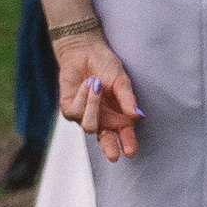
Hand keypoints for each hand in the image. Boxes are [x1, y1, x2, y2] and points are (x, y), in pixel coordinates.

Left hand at [58, 32, 141, 156]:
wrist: (84, 51)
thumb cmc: (106, 65)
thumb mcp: (121, 80)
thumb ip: (128, 99)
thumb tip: (138, 116)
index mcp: (118, 116)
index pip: (125, 134)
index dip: (128, 143)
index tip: (130, 151)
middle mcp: (102, 120)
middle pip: (105, 141)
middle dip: (110, 148)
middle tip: (114, 155)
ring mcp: (85, 116)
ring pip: (89, 125)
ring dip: (94, 104)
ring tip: (97, 83)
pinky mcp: (69, 110)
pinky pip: (76, 111)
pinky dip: (84, 95)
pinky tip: (88, 83)